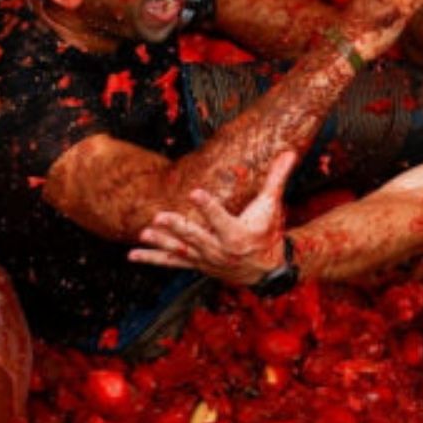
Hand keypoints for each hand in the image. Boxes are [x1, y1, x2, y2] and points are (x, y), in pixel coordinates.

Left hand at [132, 150, 297, 285]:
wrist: (266, 270)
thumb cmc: (268, 232)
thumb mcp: (272, 206)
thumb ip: (277, 178)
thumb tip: (290, 152)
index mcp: (237, 234)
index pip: (221, 217)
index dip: (208, 206)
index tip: (195, 192)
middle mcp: (219, 249)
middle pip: (196, 237)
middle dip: (177, 227)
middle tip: (160, 216)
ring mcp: (205, 259)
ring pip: (180, 250)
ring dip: (161, 242)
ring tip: (145, 232)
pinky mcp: (195, 264)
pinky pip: (171, 262)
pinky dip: (152, 258)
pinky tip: (132, 254)